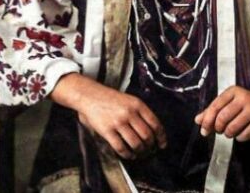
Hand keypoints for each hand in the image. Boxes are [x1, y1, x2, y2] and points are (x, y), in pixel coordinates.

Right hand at [51, 73, 166, 159]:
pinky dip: (127, 155)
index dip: (161, 137)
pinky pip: (121, 148)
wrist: (88, 94)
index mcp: (137, 104)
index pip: (155, 124)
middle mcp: (129, 113)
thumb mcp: (128, 99)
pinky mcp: (106, 130)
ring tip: (139, 154)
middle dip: (150, 147)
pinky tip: (128, 155)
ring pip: (136, 144)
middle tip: (149, 150)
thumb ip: (140, 112)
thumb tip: (153, 132)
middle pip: (147, 136)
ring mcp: (118, 122)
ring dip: (140, 152)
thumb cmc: (108, 98)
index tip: (161, 144)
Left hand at [194, 85, 249, 141]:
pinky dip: (239, 137)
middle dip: (217, 127)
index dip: (207, 120)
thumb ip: (213, 110)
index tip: (203, 129)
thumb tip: (198, 120)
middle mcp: (243, 99)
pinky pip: (245, 134)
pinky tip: (239, 134)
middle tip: (218, 130)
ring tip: (228, 133)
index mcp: (232, 92)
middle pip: (223, 117)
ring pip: (233, 127)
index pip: (215, 106)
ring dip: (227, 133)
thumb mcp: (229, 101)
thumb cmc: (245, 102)